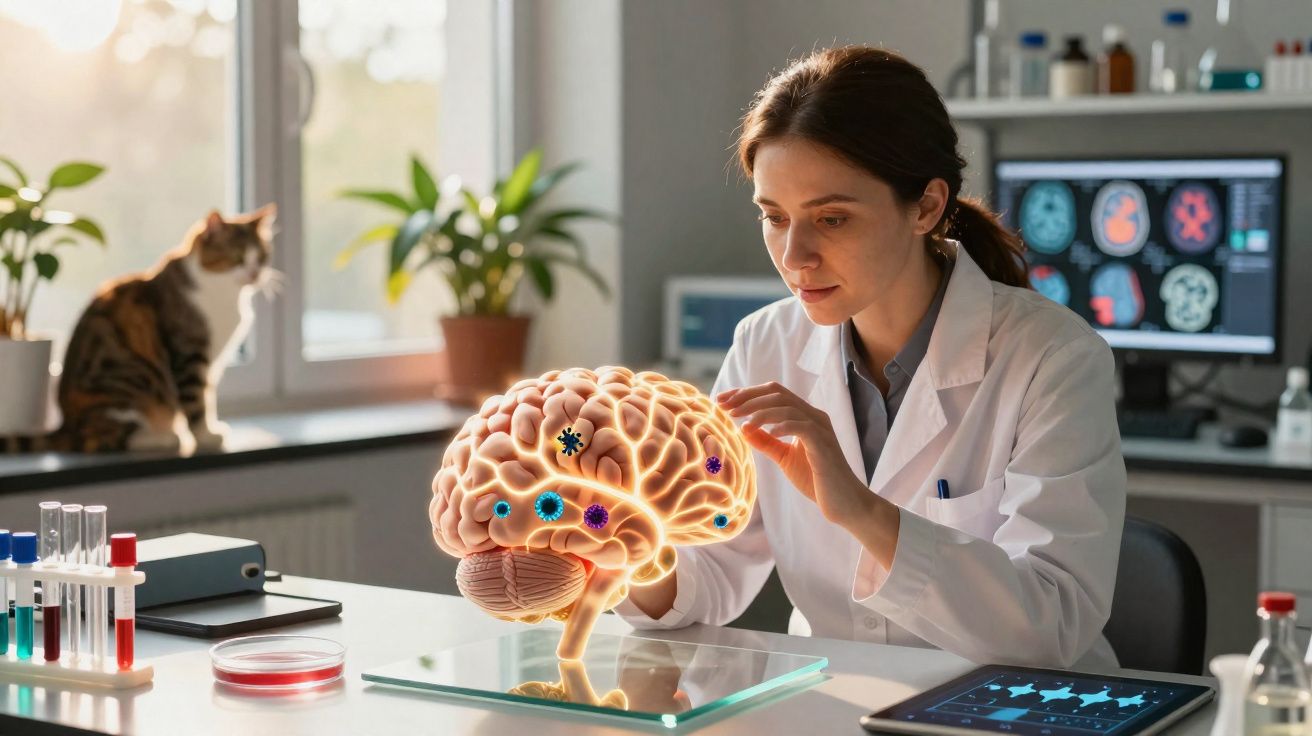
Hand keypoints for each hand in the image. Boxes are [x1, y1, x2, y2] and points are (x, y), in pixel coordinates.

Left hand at [717, 382, 871, 525]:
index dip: (745, 393)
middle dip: (746, 397)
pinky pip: (800, 425)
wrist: (843, 503)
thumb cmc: (816, 481)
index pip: (772, 393)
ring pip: (786, 405)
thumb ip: (766, 442)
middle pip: (776, 393)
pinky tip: (765, 432)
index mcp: (804, 416)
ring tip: (741, 421)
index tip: (722, 400)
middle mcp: (813, 416)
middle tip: (724, 407)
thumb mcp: (784, 457)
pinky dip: (780, 425)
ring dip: (759, 410)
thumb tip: (743, 428)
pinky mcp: (823, 443)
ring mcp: (820, 427)